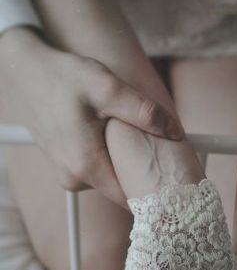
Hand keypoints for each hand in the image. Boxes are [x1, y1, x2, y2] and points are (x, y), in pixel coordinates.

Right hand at [0, 28, 183, 206]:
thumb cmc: (63, 77)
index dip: (154, 193)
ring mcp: (66, 173)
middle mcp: (73, 178)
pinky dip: (109, 157)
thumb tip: (175, 131)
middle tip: (163, 156)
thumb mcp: (108, 88)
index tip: (173, 183)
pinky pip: (95, 168)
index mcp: (86, 167)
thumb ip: (144, 112)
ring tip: (138, 142)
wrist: (26, 69)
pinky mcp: (64, 163)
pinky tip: (115, 138)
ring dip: (124, 163)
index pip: (129, 199)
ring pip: (108, 177)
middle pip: (120, 189)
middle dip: (142, 175)